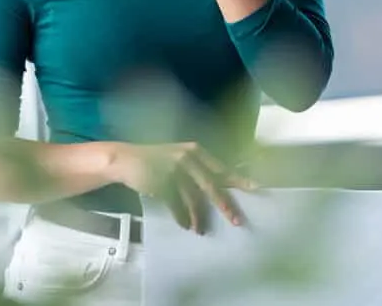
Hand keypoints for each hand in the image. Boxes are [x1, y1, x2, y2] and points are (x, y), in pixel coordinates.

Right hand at [108, 141, 255, 233]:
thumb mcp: (179, 159)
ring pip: (193, 198)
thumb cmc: (155, 160)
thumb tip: (220, 188)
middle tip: (236, 220)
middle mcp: (187, 158)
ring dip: (199, 217)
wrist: (125, 159)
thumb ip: (198, 170)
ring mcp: (174, 169)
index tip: (256, 188)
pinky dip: (182, 217)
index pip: (221, 168)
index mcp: (195, 151)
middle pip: (211, 185)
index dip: (238, 179)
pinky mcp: (161, 182)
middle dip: (224, 205)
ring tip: (201, 230)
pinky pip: (176, 204)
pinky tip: (185, 225)